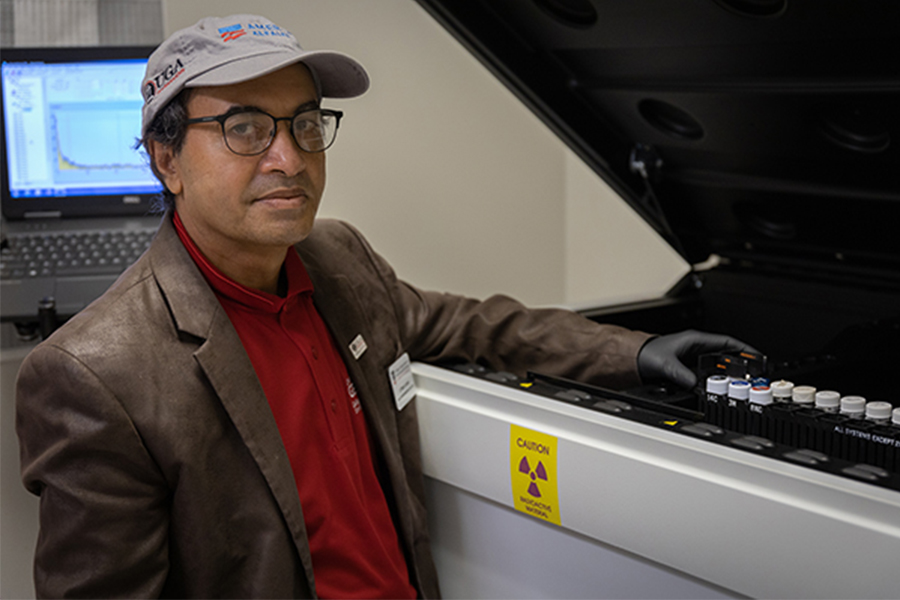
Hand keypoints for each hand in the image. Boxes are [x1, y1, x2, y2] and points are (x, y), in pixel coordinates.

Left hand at [637, 330, 759, 388]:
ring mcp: (692, 356)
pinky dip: (715, 378)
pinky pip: (707, 372)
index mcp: (694, 340)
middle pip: (724, 353)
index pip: (726, 342)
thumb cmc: (647, 354)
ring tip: (741, 380)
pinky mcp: (687, 366)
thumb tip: (695, 385)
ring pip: (716, 363)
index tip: (756, 356)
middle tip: (753, 372)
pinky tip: (720, 386)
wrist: (633, 359)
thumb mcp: (667, 365)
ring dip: (728, 371)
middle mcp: (695, 347)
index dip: (743, 348)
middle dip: (740, 362)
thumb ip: (681, 375)